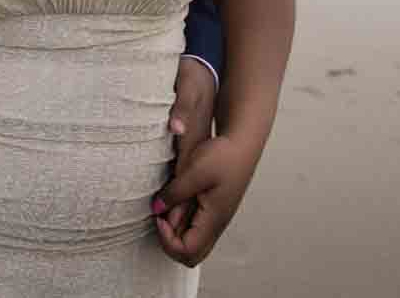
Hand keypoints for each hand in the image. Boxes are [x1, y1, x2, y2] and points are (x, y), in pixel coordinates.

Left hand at [152, 133, 264, 267]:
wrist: (242, 143)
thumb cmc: (223, 155)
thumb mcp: (194, 171)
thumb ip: (174, 193)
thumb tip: (156, 209)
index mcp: (214, 219)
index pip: (188, 251)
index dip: (167, 240)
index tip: (159, 217)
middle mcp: (216, 225)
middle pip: (191, 256)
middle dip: (170, 243)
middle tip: (160, 218)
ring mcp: (215, 219)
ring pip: (193, 244)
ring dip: (175, 233)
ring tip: (166, 208)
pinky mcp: (214, 210)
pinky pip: (195, 229)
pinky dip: (181, 224)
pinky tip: (174, 202)